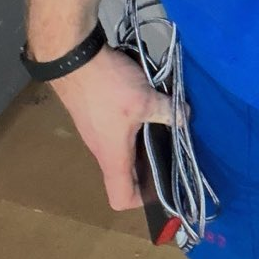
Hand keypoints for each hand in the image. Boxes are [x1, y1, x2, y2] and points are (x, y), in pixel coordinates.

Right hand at [49, 46, 174, 210]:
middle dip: (150, 168)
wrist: (73, 58)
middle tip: (175, 152)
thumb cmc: (107, 87)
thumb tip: (185, 116)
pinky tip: (151, 106)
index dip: (142, 200)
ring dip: (144, 144)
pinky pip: (119, 131)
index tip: (164, 184)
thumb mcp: (144, 99)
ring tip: (167, 128)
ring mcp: (97, 132)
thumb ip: (167, 111)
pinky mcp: (96, 115)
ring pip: (124, 151)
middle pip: (126, 175)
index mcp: (113, 157)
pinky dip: (135, 126)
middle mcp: (103, 150)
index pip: (121, 198)